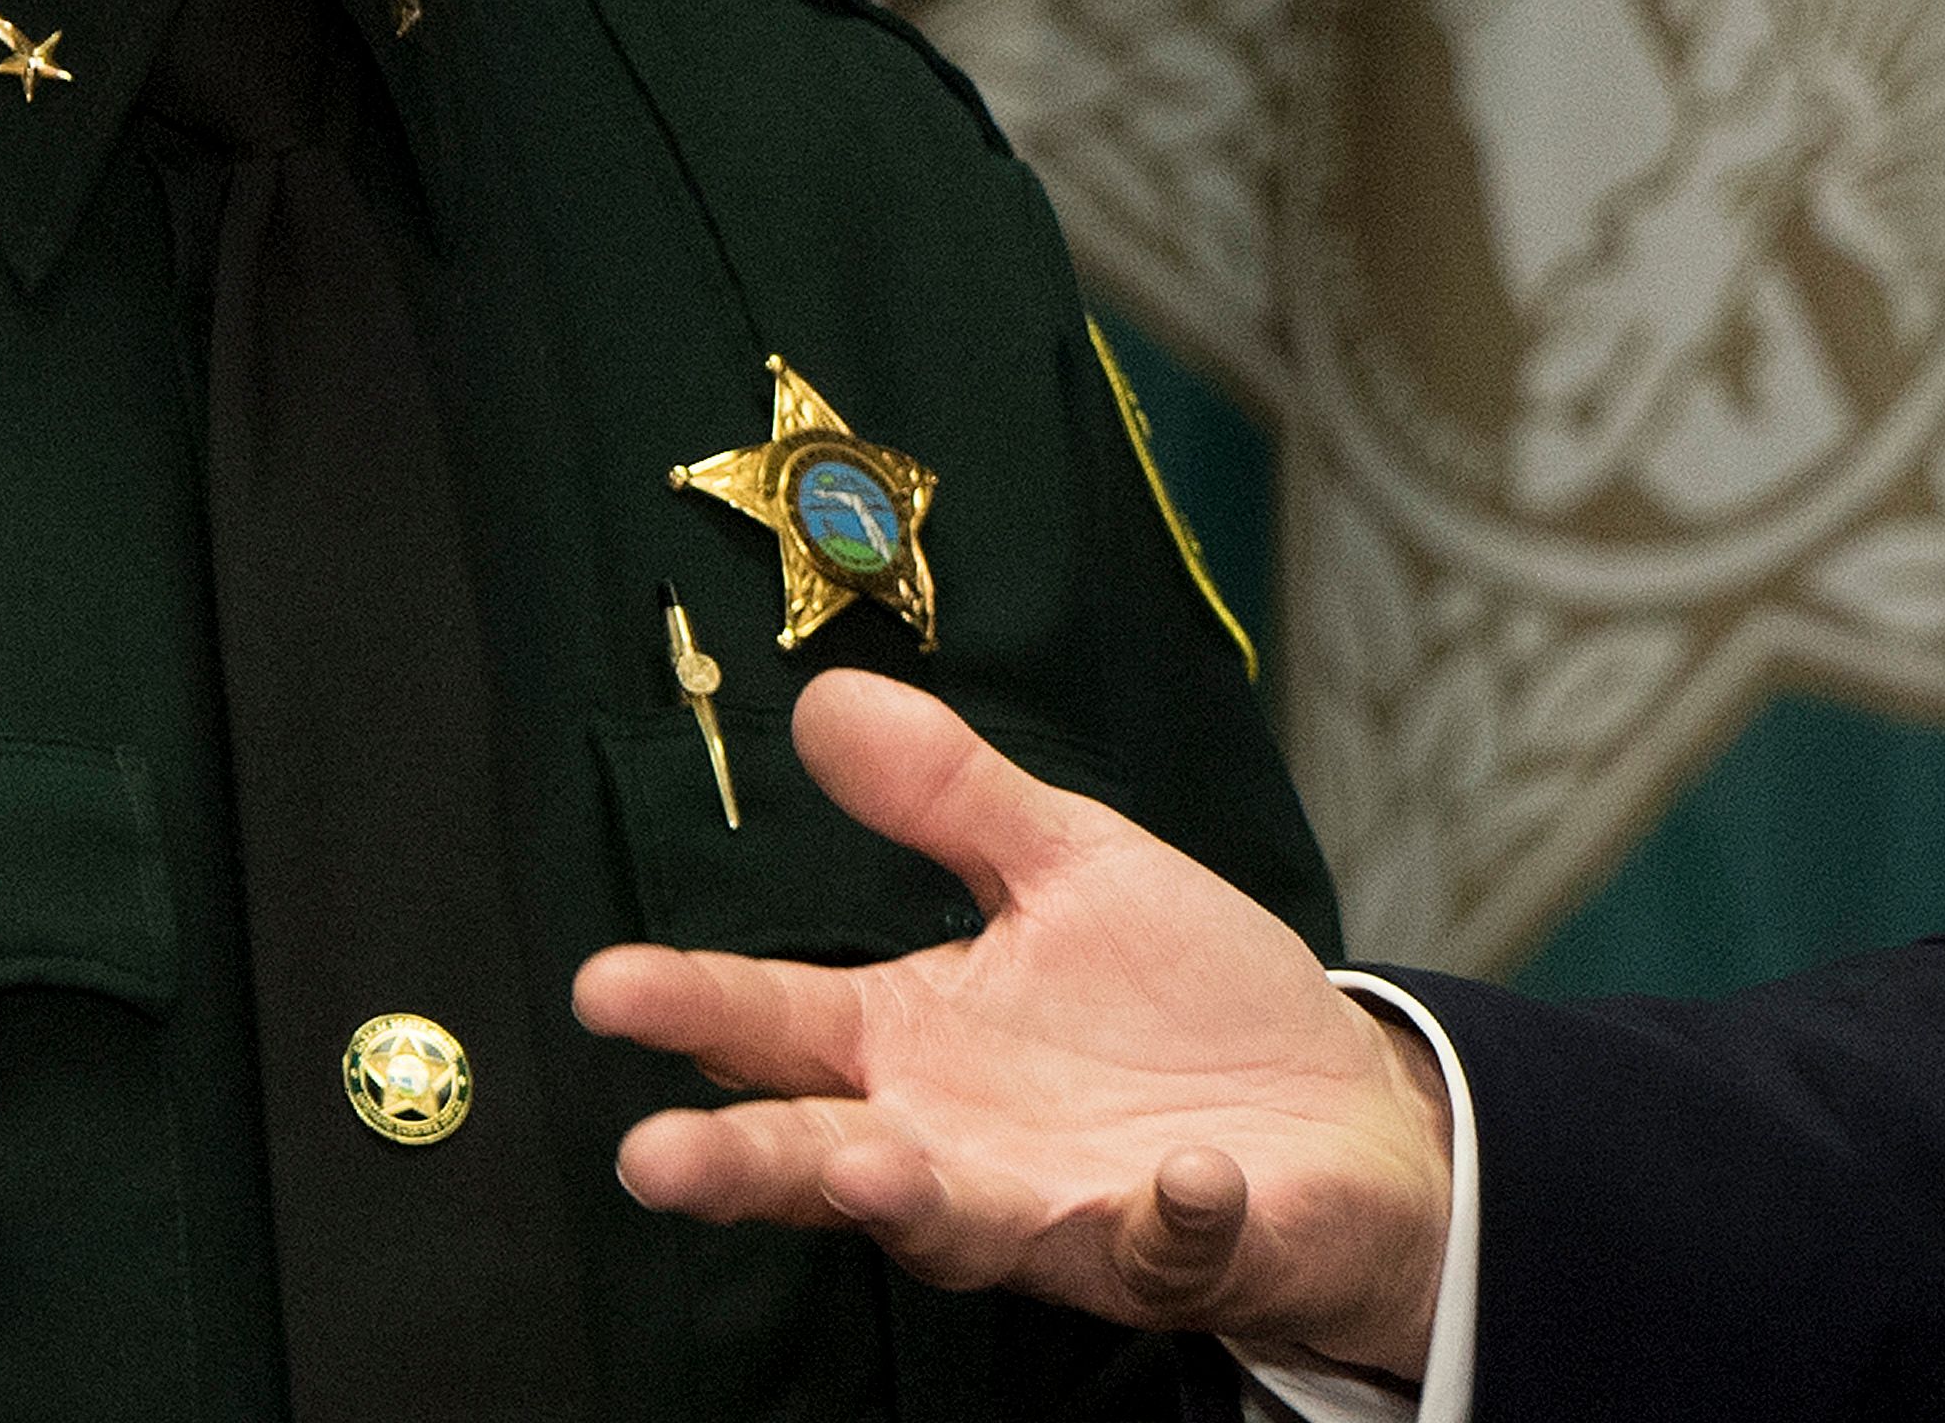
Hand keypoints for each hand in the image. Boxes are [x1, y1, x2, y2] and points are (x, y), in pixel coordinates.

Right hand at [572, 669, 1457, 1373]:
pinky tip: (1182, 1178)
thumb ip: (945, 797)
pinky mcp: (1181, 1245)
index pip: (782, 1028)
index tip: (607, 984)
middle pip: (827, 1157)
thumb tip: (821, 700)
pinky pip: (1168, 1238)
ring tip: (863, 1171)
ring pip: (963, 1226)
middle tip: (654, 1157)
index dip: (696, 1008)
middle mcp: (962, 1144)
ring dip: (912, 1204)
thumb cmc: (1181, 1008)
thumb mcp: (1064, 867)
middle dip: (744, 1161)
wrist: (1337, 1109)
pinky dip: (1173, 1215)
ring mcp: (1062, 1207)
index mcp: (920, 1045)